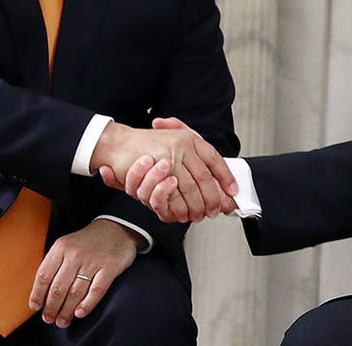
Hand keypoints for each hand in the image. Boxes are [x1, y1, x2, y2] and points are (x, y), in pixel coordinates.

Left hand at [29, 219, 140, 328]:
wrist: (117, 229)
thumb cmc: (88, 242)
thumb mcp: (67, 244)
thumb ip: (55, 263)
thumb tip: (41, 292)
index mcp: (61, 247)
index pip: (44, 275)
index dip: (37, 294)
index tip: (35, 307)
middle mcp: (75, 254)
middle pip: (58, 288)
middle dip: (51, 307)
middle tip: (49, 319)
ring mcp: (93, 261)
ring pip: (75, 292)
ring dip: (66, 311)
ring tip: (62, 321)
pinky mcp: (110, 267)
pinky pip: (96, 291)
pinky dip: (87, 305)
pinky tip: (79, 314)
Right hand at [91, 117, 237, 222]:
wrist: (118, 143)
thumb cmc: (146, 145)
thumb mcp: (171, 142)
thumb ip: (192, 157)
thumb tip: (214, 180)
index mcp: (189, 138)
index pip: (213, 158)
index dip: (225, 176)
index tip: (233, 191)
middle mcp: (182, 145)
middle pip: (205, 177)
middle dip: (213, 197)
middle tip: (216, 210)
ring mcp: (171, 156)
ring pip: (192, 188)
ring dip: (197, 205)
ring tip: (201, 214)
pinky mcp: (157, 170)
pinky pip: (174, 193)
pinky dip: (180, 205)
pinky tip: (184, 212)